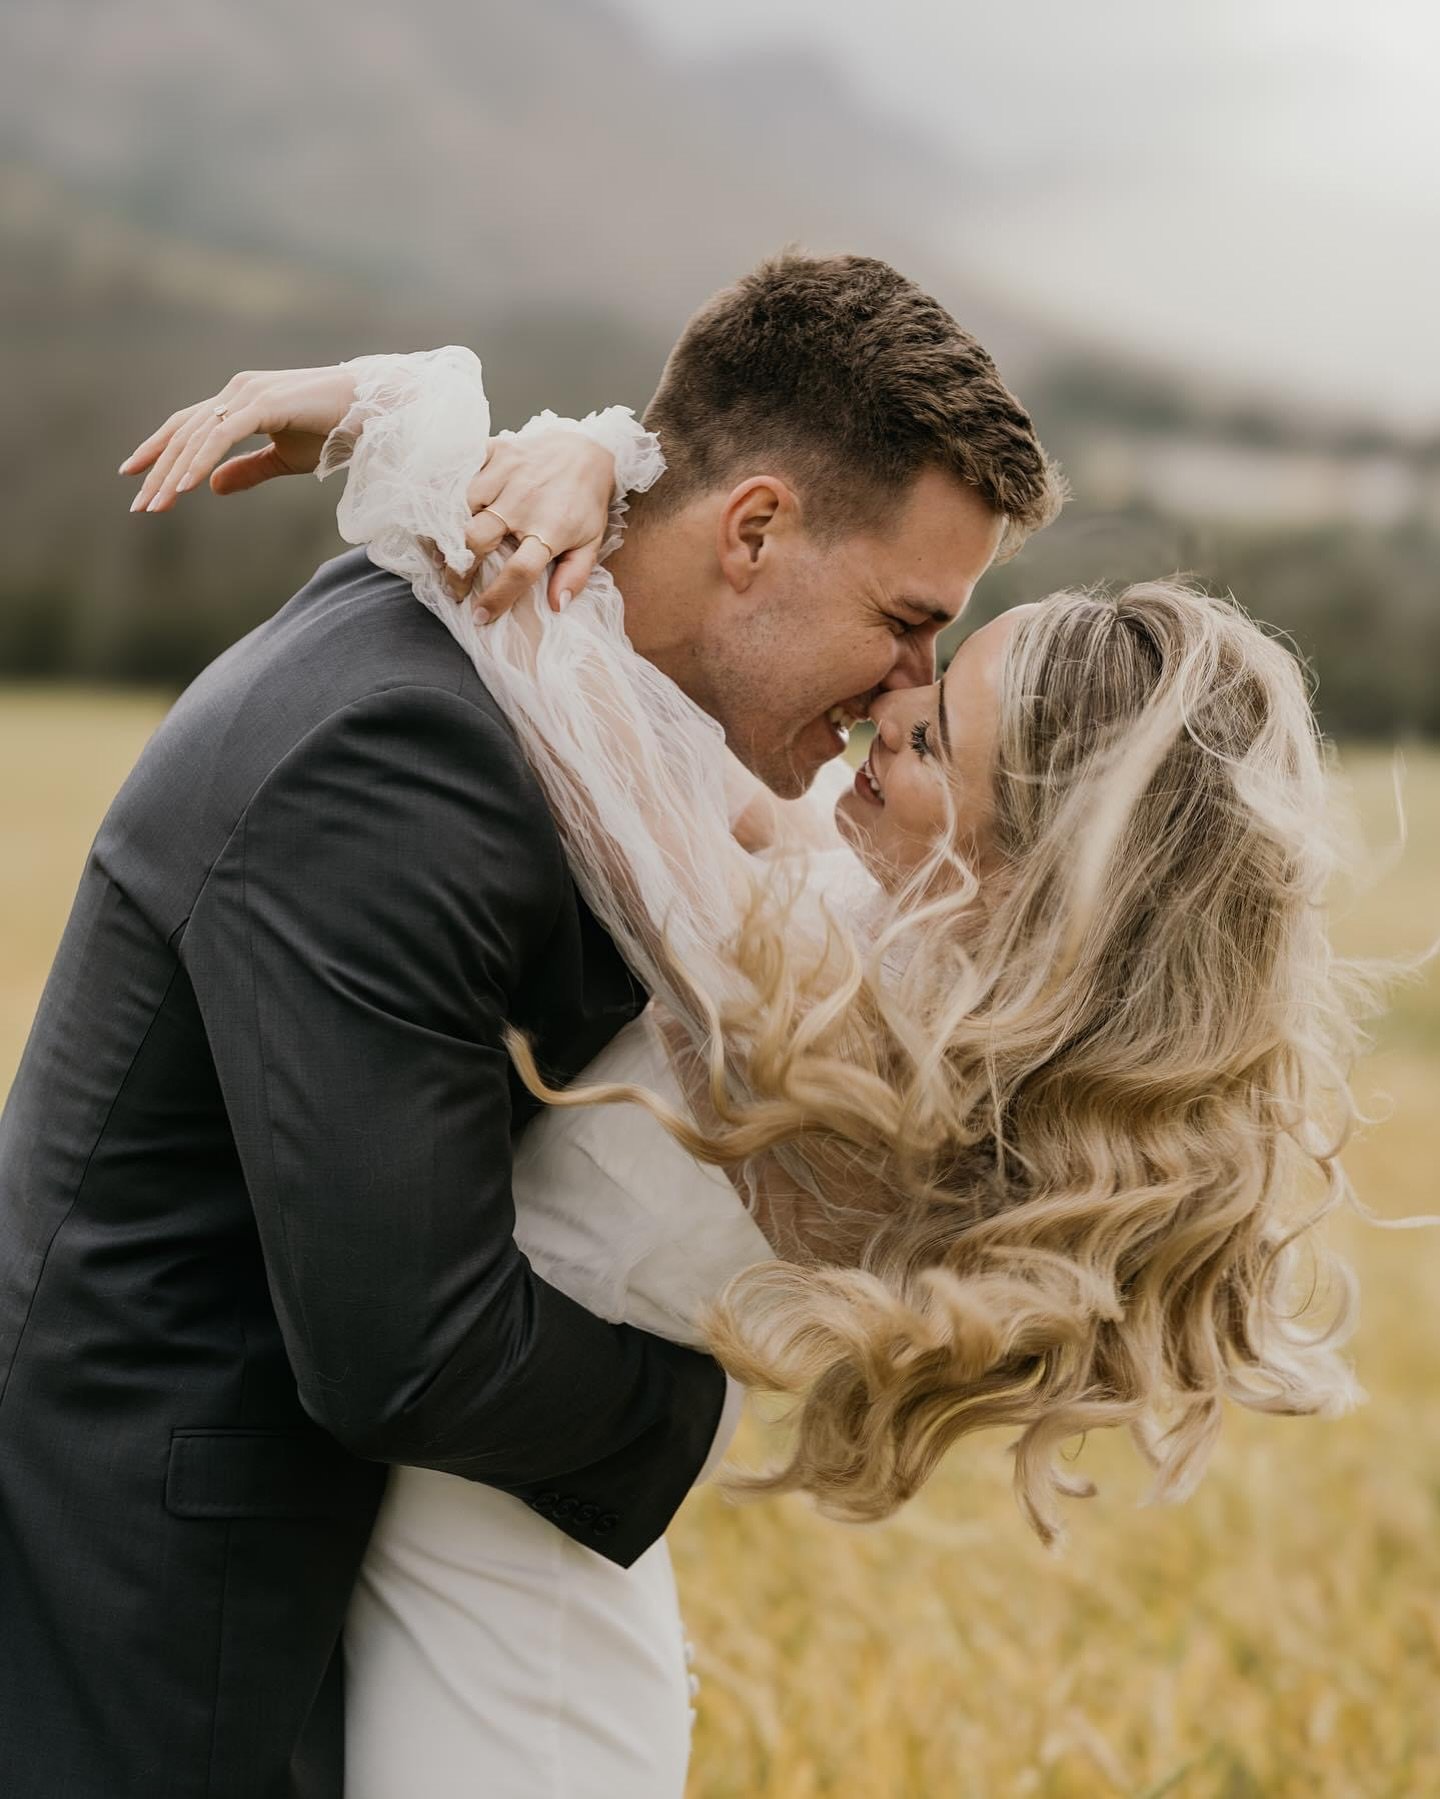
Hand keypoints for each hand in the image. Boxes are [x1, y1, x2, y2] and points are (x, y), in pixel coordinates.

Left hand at [119, 365, 358, 513]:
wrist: (372, 411)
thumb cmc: (335, 431)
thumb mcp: (284, 460)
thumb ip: (248, 471)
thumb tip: (213, 488)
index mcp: (240, 401)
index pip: (188, 426)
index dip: (158, 450)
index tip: (134, 476)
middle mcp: (237, 392)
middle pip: (183, 432)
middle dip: (157, 469)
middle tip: (138, 505)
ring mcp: (247, 394)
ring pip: (196, 436)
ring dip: (172, 473)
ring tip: (156, 504)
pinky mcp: (261, 404)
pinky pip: (220, 436)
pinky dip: (199, 462)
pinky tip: (184, 487)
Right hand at [444, 430, 615, 619]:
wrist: (587, 450)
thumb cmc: (586, 502)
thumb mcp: (591, 543)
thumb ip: (575, 575)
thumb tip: (557, 606)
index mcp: (551, 529)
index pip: (519, 571)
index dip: (496, 598)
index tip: (480, 617)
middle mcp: (525, 501)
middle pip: (475, 539)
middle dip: (458, 569)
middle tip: (454, 587)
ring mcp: (507, 473)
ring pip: (461, 507)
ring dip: (449, 533)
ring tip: (447, 553)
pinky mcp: (495, 452)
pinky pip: (460, 474)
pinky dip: (448, 494)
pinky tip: (444, 513)